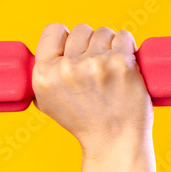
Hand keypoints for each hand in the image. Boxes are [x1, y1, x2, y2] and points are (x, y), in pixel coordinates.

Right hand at [32, 23, 153, 156]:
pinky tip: (125, 64)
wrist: (114, 142)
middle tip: (96, 68)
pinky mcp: (122, 63)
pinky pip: (124, 37)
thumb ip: (43, 75)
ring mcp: (96, 64)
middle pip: (81, 30)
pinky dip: (128, 46)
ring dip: (110, 46)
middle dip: (90, 44)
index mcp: (45, 74)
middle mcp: (68, 68)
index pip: (53, 30)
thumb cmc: (83, 122)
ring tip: (111, 70)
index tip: (74, 50)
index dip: (65, 38)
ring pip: (104, 32)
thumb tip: (44, 53)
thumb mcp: (47, 102)